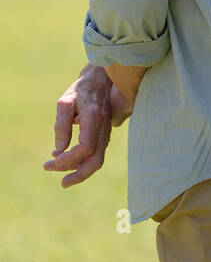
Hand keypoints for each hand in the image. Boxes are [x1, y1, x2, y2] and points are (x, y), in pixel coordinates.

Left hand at [43, 64, 134, 187]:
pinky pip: (96, 154)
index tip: (53, 158)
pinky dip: (82, 161)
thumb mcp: (65, 101)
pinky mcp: (104, 135)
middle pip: (96, 161)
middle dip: (78, 175)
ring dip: (78, 170)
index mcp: (94, 119)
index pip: (85, 148)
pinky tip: (64, 157)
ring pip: (97, 160)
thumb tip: (59, 149)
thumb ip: (62, 125)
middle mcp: (103, 129)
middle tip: (61, 182)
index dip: (69, 158)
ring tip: (57, 171)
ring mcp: (106, 133)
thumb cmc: (82, 89)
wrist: (102, 79)